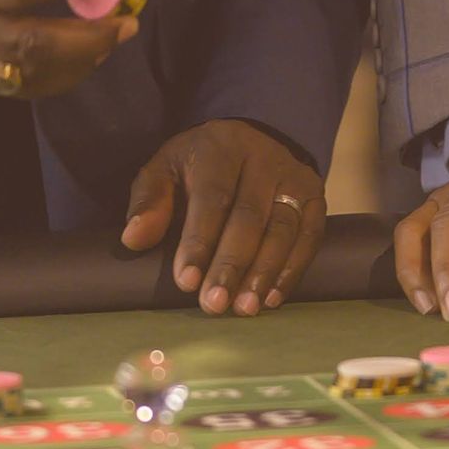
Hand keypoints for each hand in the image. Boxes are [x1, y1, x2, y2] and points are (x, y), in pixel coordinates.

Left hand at [120, 120, 325, 313]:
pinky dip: (292, 270)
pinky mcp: (315, 196)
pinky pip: (309, 236)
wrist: (253, 141)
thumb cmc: (200, 165)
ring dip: (264, 273)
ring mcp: (294, 178)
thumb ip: (149, 200)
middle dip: (231, 265)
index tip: (187, 281)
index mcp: (221, 148)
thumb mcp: (166, 168)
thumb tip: (133, 239)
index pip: (212, 198)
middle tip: (214, 304)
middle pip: (249, 218)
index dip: (199, 242)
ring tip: (243, 308)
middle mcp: (264, 159)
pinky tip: (272, 298)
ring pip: (283, 230)